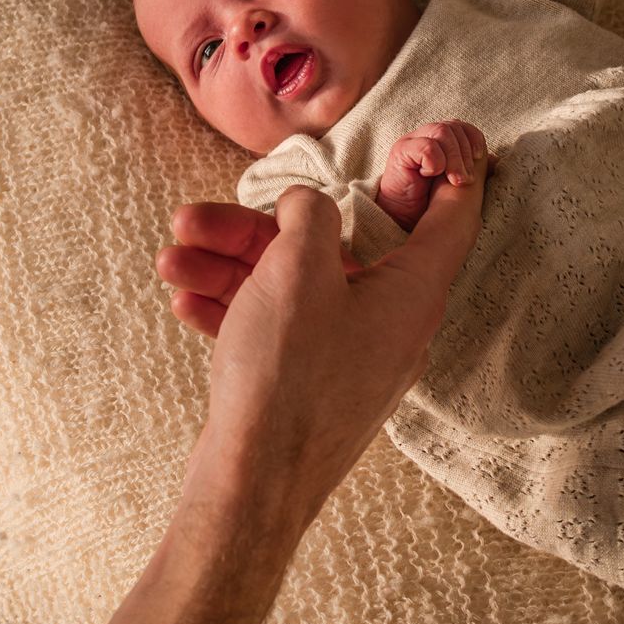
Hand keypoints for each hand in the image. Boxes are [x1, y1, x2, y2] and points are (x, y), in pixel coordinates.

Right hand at [154, 159, 488, 530]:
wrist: (251, 487)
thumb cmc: (286, 376)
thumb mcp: (298, 270)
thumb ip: (310, 216)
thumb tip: (310, 205)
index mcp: (413, 292)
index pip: (452, 217)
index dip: (448, 170)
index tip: (441, 136)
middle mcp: (390, 322)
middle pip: (334, 246)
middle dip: (258, 225)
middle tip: (192, 216)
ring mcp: (350, 355)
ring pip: (293, 284)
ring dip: (227, 263)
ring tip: (171, 256)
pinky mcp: (311, 383)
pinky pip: (278, 326)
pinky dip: (233, 306)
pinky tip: (183, 298)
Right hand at [375, 119, 487, 231]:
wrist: (404, 218)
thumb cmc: (429, 201)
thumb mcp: (457, 182)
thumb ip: (472, 168)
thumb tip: (494, 160)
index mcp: (440, 139)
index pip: (462, 125)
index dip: (474, 138)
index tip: (480, 157)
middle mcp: (426, 135)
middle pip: (454, 127)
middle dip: (465, 154)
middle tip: (465, 180)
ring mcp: (412, 140)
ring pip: (442, 132)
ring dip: (454, 158)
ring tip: (455, 181)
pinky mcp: (400, 150)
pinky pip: (426, 146)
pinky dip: (434, 161)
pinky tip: (430, 175)